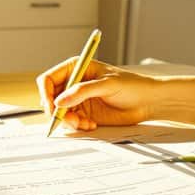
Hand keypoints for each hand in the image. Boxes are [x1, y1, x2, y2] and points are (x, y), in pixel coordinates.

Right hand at [36, 59, 157, 130]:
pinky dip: (78, 126)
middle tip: (69, 119)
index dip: (46, 93)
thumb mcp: (106, 84)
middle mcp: (74, 83)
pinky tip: (91, 124)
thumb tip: (59, 101)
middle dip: (57, 111)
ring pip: (59, 113)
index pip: (49, 79)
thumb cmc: (132, 86)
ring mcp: (78, 99)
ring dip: (69, 121)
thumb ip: (81, 92)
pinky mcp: (84, 113)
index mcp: (76, 68)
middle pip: (51, 98)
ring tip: (84, 123)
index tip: (52, 106)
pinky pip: (71, 122)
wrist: (148, 102)